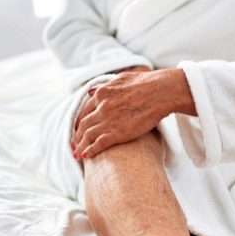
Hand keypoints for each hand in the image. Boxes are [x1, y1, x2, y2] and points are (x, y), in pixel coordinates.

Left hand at [71, 68, 195, 159]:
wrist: (161, 92)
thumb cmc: (146, 83)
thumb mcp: (121, 79)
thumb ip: (104, 86)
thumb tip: (90, 91)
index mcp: (101, 94)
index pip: (85, 111)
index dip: (79, 122)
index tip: (78, 130)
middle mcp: (101, 107)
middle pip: (83, 125)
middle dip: (76, 137)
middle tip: (73, 145)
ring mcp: (108, 120)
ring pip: (88, 136)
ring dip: (80, 146)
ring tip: (76, 154)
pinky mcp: (118, 133)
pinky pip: (99, 144)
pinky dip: (90, 150)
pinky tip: (85, 156)